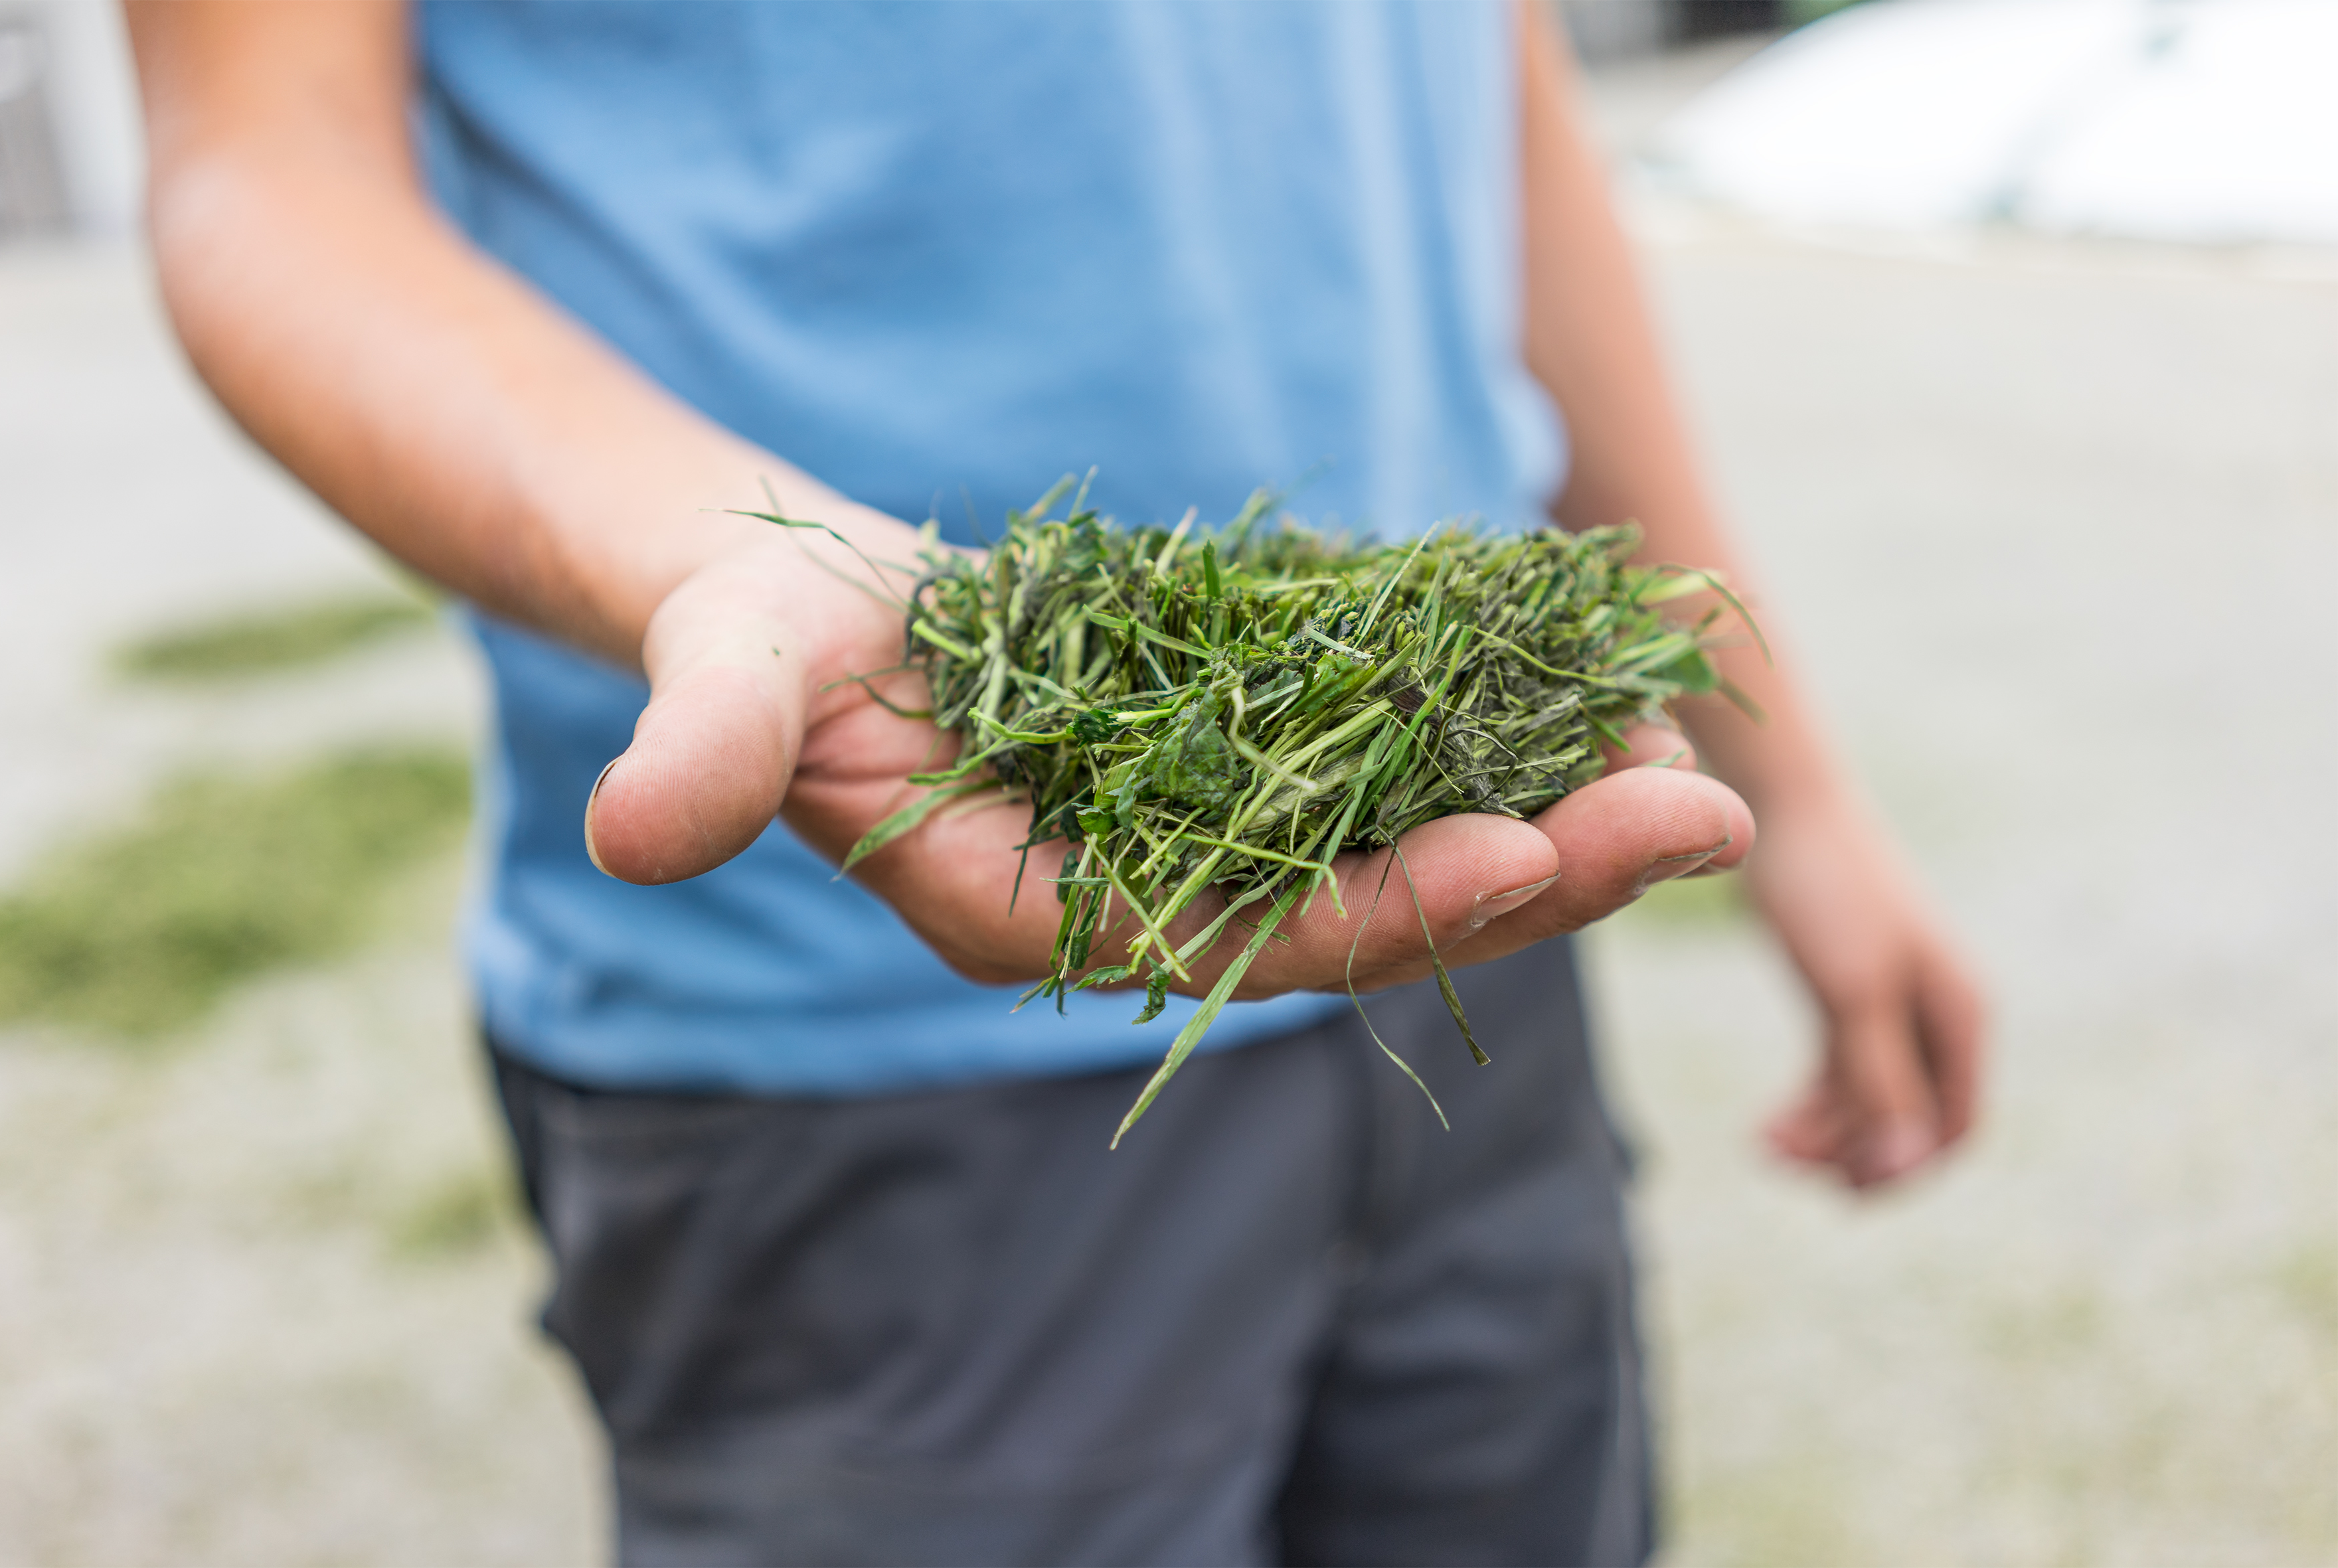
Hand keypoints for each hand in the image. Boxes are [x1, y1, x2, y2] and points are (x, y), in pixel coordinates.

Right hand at [583, 536, 1754, 998]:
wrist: (805, 613)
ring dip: (1555, 802)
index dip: (1380, 912)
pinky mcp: (1233, 749)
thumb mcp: (730, 685)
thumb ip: (705, 756)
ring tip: (1705, 753)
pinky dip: (1488, 723)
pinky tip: (1601, 685)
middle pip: (1367, 905)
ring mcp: (1204, 827)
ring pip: (1402, 834)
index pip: (1241, 946)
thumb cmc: (758, 647)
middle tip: (1707, 818)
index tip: (1521, 860)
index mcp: (1051, 919)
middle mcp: (1152, 892)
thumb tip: (634, 828)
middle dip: (1535, 872)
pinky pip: (1382, 750)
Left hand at [1748, 794, 1985, 1189]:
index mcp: (1959, 1016)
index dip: (1904, 1168)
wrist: (1781, 812)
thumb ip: (1880, 1078)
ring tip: (1761, 1141)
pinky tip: (1767, 1126)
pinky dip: (1808, 1105)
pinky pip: (1838, 1075)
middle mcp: (1935, 1017)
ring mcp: (1891, 1009)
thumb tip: (1904, 1163)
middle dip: (1850, 1151)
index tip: (1840, 1189)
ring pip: (1867, 1103)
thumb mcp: (1853, 993)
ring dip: (1821, 1133)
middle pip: (1906, 1122)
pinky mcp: (1846, 998)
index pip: (1953, 1126)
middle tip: (1776, 1157)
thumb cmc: (1828, 894)